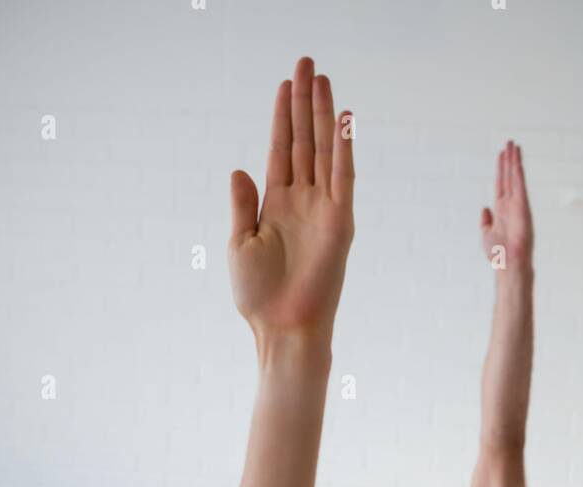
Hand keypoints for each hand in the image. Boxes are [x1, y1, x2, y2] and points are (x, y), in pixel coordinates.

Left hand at [228, 56, 354, 343]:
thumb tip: (239, 169)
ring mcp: (323, 209)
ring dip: (323, 115)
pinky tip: (343, 118)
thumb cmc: (258, 296)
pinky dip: (343, 147)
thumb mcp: (240, 243)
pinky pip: (343, 176)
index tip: (285, 84)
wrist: (282, 327)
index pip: (282, 150)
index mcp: (276, 205)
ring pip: (324, 150)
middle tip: (305, 63)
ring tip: (321, 78)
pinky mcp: (340, 221)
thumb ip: (242, 205)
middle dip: (304, 103)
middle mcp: (302, 201)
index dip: (283, 117)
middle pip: (305, 141)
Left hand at [481, 140, 532, 273]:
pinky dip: (518, 171)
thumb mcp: (486, 234)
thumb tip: (485, 209)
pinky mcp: (522, 205)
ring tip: (514, 145)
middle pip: (509, 176)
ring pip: (515, 177)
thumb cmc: (498, 253)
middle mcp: (510, 204)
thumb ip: (485, 221)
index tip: (502, 155)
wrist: (508, 263)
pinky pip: (520, 184)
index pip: (501, 184)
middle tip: (510, 143)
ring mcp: (517, 204)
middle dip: (509, 160)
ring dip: (514, 161)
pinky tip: (517, 159)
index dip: (501, 169)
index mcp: (501, 210)